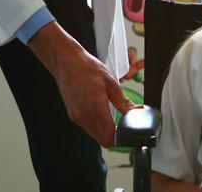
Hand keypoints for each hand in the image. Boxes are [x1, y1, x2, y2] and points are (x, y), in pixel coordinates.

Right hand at [27, 22, 134, 146]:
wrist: (66, 62)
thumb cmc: (86, 68)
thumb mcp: (111, 82)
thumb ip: (123, 101)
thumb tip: (135, 111)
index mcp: (95, 106)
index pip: (109, 137)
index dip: (121, 139)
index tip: (128, 133)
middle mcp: (83, 115)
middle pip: (103, 140)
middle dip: (115, 138)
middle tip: (124, 127)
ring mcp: (76, 117)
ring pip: (95, 136)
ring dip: (106, 132)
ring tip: (113, 119)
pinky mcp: (73, 115)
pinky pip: (88, 128)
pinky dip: (97, 126)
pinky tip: (102, 114)